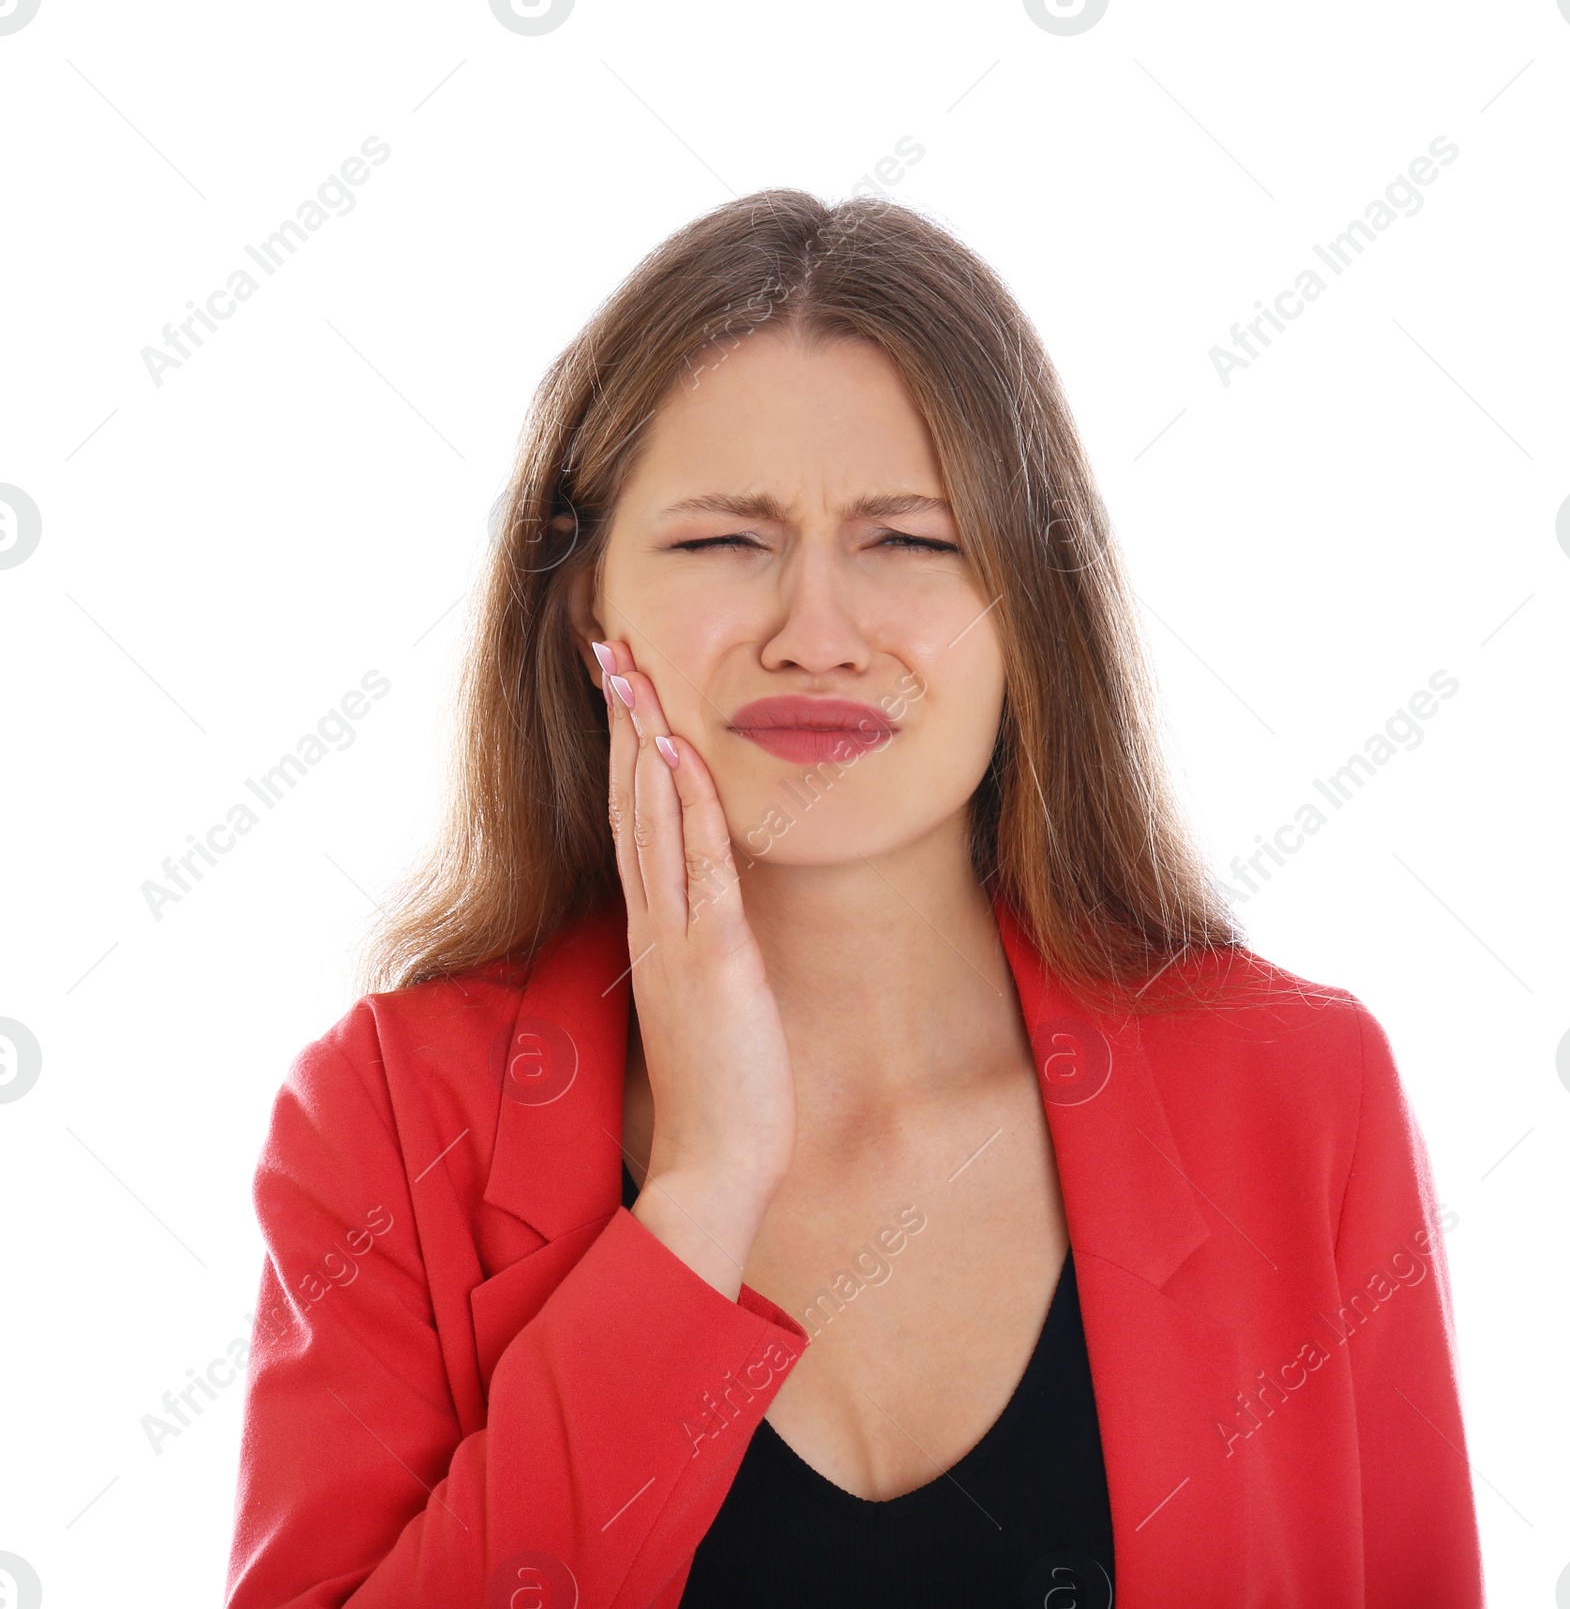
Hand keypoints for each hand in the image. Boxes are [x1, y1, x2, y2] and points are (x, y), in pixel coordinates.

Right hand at [595, 637, 794, 1297]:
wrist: (716, 1162)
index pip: (632, 823)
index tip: (625, 690)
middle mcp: (652, 923)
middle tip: (611, 648)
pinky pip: (696, 867)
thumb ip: (699, 944)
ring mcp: (676, 938)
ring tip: (633, 672)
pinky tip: (680, 755)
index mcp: (652, 930)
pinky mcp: (714, 960)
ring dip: (643, 742)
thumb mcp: (705, 998)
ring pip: (650, 821)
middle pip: (628, 803)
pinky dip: (686, 806)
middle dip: (621, 722)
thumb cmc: (719, 1085)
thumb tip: (710, 904)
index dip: (626, 751)